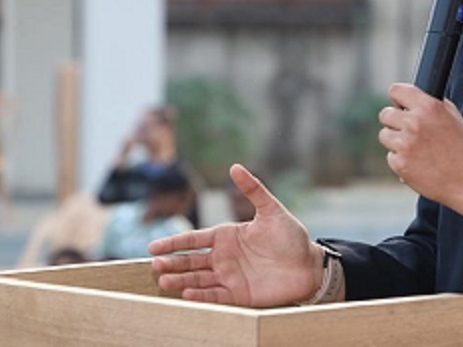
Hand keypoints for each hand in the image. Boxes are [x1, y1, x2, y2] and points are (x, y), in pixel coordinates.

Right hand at [149, 164, 319, 306]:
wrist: (308, 265)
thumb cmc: (291, 237)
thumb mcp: (272, 211)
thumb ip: (254, 190)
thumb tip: (234, 166)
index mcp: (227, 236)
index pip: (194, 239)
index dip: (174, 243)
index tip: (154, 247)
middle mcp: (224, 257)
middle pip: (191, 261)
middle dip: (172, 264)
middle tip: (155, 266)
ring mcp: (229, 276)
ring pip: (198, 279)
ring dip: (181, 281)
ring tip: (164, 282)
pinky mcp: (238, 294)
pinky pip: (215, 295)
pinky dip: (201, 295)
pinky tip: (188, 294)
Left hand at [378, 83, 462, 229]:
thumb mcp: (453, 117)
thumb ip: (431, 104)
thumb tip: (412, 99)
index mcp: (428, 107)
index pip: (396, 90)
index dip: (397, 99)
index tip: (400, 106)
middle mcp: (414, 123)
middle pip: (385, 114)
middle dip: (394, 122)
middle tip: (407, 131)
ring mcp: (405, 144)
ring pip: (385, 135)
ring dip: (395, 141)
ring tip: (415, 149)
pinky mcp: (400, 163)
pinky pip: (391, 157)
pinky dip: (401, 161)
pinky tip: (418, 163)